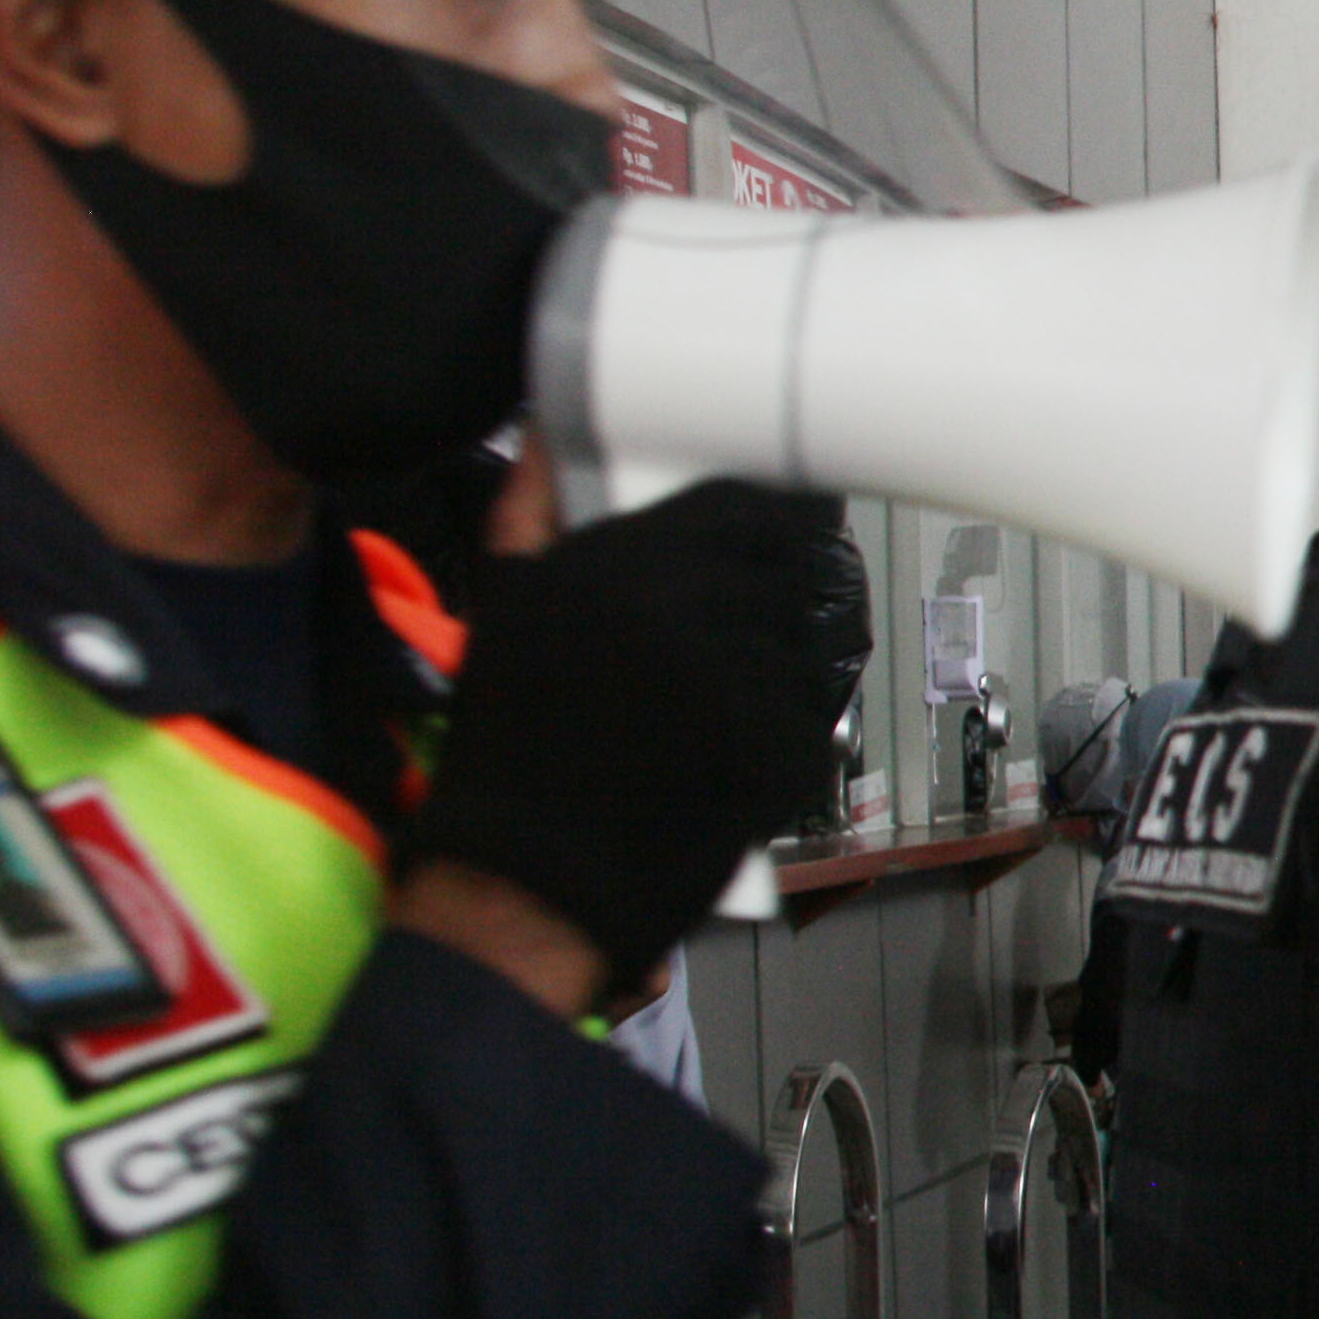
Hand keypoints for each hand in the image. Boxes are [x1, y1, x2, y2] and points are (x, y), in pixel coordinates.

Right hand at [400, 480, 846, 995]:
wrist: (529, 880)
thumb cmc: (510, 753)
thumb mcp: (503, 614)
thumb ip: (533, 517)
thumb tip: (547, 438)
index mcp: (618, 564)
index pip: (741, 510)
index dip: (765, 527)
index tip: (769, 543)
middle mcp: (685, 609)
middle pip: (788, 572)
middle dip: (775, 601)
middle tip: (747, 640)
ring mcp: (743, 679)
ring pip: (805, 644)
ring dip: (781, 669)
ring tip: (719, 713)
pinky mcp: (783, 747)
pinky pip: (814, 715)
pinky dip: (787, 733)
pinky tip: (728, 757)